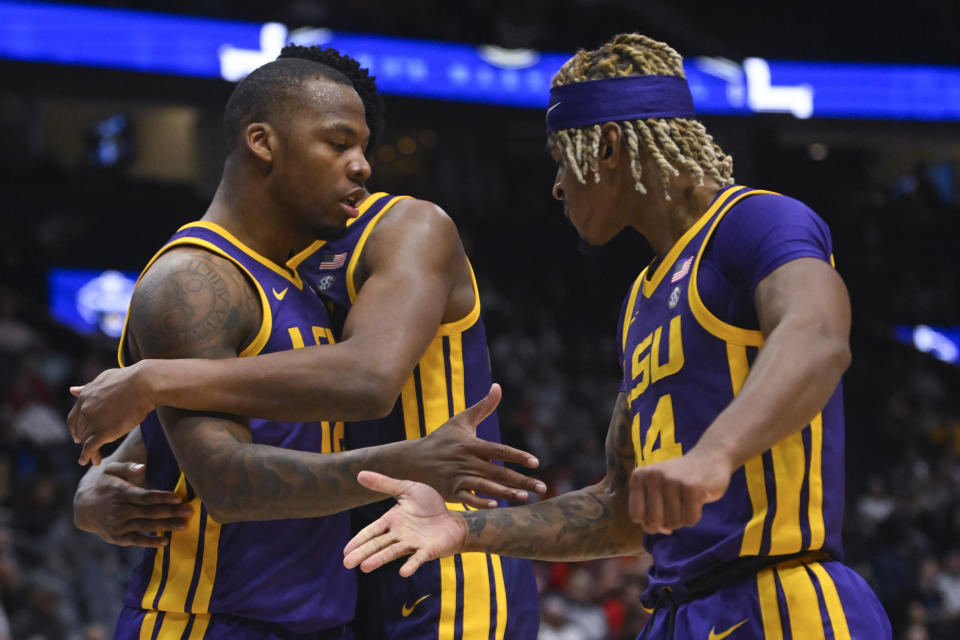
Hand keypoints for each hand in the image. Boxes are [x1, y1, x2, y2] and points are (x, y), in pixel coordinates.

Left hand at [69, 363, 154, 464]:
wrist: (144, 384)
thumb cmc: (130, 379)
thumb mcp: (104, 378)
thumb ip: (88, 387)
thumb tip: (73, 390)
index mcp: (85, 397)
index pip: (74, 417)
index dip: (76, 428)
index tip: (78, 435)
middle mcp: (85, 410)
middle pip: (80, 430)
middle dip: (82, 439)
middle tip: (87, 447)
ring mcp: (93, 421)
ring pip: (86, 441)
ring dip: (88, 451)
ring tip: (94, 459)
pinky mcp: (104, 432)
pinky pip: (91, 448)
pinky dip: (87, 456)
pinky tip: (90, 461)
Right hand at [74, 462, 191, 546]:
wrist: (82, 506)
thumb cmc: (102, 484)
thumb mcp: (109, 470)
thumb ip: (127, 467)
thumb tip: (143, 467)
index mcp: (120, 493)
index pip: (145, 496)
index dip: (162, 497)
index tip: (178, 497)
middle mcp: (120, 510)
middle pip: (150, 512)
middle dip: (171, 512)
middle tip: (190, 511)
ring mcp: (118, 525)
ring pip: (146, 526)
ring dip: (166, 526)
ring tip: (184, 525)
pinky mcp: (117, 537)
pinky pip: (136, 540)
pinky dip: (150, 542)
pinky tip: (165, 541)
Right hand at [343, 471, 466, 575]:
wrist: (452, 518)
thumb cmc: (429, 505)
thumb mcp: (406, 489)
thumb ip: (384, 484)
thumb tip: (359, 474)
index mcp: (392, 520)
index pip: (372, 531)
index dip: (359, 540)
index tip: (346, 550)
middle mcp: (399, 534)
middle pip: (378, 544)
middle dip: (363, 553)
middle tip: (347, 563)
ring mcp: (413, 543)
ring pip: (393, 552)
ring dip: (379, 559)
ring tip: (365, 567)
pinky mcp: (428, 550)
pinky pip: (418, 558)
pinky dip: (411, 565)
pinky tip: (403, 572)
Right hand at [414, 383, 545, 507]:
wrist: (413, 460)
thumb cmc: (442, 439)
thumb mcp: (461, 421)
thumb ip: (483, 406)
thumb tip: (498, 386)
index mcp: (471, 444)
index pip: (499, 451)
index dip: (517, 456)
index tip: (535, 463)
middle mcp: (466, 461)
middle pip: (498, 472)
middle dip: (521, 480)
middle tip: (542, 487)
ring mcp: (458, 478)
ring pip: (486, 487)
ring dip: (506, 493)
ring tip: (525, 497)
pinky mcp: (450, 492)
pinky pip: (468, 499)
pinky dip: (481, 502)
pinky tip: (497, 505)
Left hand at [628, 447, 733, 533]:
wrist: (709, 458)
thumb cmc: (679, 479)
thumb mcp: (658, 490)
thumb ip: (652, 512)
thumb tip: (664, 529)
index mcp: (639, 476)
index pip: (635, 515)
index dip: (649, 522)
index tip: (660, 515)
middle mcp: (652, 476)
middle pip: (653, 521)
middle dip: (667, 523)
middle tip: (676, 508)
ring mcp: (672, 480)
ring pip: (673, 523)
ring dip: (683, 518)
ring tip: (687, 501)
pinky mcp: (692, 487)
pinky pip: (690, 520)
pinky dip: (695, 516)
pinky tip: (697, 501)